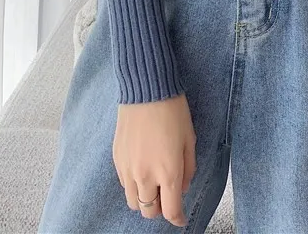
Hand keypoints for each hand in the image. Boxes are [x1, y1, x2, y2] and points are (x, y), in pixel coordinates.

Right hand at [113, 92, 196, 227]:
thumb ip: (188, 169)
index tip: (181, 218)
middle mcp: (145, 175)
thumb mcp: (190, 140)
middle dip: (160, 208)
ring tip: (154, 182)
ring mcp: (128, 168)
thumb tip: (181, 188)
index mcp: (168, 172)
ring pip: (134, 201)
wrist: (147, 89)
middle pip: (149, 211)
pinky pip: (124, 183)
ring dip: (145, 198)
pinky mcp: (117, 158)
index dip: (178, 218)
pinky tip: (142, 167)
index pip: (171, 211)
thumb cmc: (173, 111)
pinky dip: (133, 183)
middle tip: (167, 195)